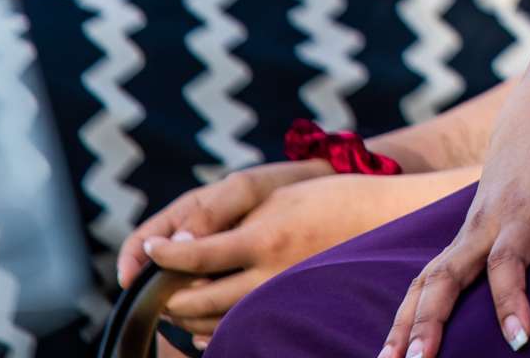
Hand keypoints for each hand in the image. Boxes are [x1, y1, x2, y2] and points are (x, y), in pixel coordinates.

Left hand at [136, 172, 413, 342]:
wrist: (382, 220)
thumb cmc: (328, 199)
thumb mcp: (276, 197)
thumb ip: (228, 221)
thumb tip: (182, 245)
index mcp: (264, 239)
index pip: (195, 256)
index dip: (162, 255)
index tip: (148, 250)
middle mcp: (270, 275)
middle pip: (195, 301)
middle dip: (165, 293)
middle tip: (154, 279)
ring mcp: (280, 298)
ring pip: (211, 323)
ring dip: (185, 313)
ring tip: (176, 294)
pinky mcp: (288, 311)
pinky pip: (236, 331)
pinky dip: (211, 327)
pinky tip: (206, 312)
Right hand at [382, 94, 529, 357]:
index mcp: (520, 210)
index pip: (508, 261)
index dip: (511, 301)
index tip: (519, 340)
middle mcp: (483, 223)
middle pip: (448, 274)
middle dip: (430, 320)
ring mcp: (465, 232)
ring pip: (426, 279)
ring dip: (405, 320)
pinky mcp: (459, 240)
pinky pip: (425, 278)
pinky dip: (406, 310)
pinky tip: (392, 347)